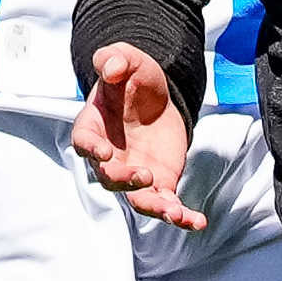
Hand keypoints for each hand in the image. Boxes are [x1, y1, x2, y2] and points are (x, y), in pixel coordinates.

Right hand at [69, 43, 205, 233]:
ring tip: (175, 212)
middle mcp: (109, 157)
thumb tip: (111, 66)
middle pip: (108, 177)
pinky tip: (197, 222)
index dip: (90, 149)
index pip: (84, 142)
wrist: (156, 99)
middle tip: (144, 175)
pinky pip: (166, 205)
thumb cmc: (133, 80)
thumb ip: (115, 58)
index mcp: (94, 128)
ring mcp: (133, 173)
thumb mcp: (127, 60)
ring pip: (137, 198)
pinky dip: (180, 216)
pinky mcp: (158, 183)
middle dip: (123, 180)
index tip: (103, 152)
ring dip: (154, 208)